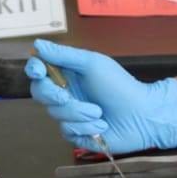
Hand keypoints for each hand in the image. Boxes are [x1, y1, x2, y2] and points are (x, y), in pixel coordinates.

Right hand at [25, 39, 176, 152]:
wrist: (143, 115)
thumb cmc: (121, 86)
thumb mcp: (94, 64)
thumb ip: (64, 55)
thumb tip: (37, 44)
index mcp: (69, 74)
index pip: (38, 71)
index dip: (34, 70)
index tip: (39, 72)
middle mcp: (66, 93)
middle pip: (39, 93)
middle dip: (54, 95)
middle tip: (67, 96)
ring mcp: (70, 114)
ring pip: (54, 114)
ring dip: (78, 113)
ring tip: (99, 112)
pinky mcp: (76, 133)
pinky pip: (67, 130)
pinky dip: (85, 127)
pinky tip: (102, 125)